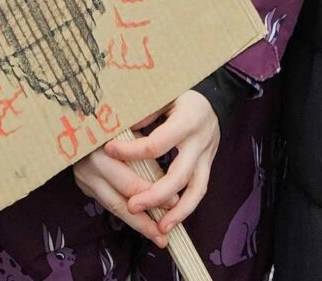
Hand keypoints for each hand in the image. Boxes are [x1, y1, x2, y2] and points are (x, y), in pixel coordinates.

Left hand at [71, 91, 221, 243]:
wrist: (212, 100)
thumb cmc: (179, 96)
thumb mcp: (162, 94)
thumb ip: (143, 112)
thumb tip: (117, 130)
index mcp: (187, 120)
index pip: (157, 143)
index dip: (132, 151)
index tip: (109, 151)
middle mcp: (200, 141)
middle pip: (178, 175)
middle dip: (154, 194)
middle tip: (131, 206)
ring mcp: (206, 157)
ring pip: (195, 190)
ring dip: (176, 212)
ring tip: (159, 228)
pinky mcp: (207, 167)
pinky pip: (199, 191)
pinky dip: (185, 209)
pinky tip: (169, 222)